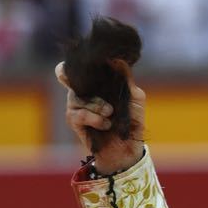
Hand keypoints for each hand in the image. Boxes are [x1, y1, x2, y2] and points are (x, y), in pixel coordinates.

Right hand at [55, 59, 144, 174]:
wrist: (127, 147)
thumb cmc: (131, 120)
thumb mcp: (135, 96)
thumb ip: (126, 78)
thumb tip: (117, 59)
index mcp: (94, 82)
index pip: (73, 68)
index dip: (72, 65)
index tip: (86, 64)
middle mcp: (82, 91)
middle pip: (72, 78)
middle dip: (92, 87)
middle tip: (108, 99)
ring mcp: (75, 105)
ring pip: (78, 97)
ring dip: (98, 105)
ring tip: (111, 113)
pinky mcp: (73, 120)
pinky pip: (80, 114)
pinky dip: (96, 119)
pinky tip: (106, 124)